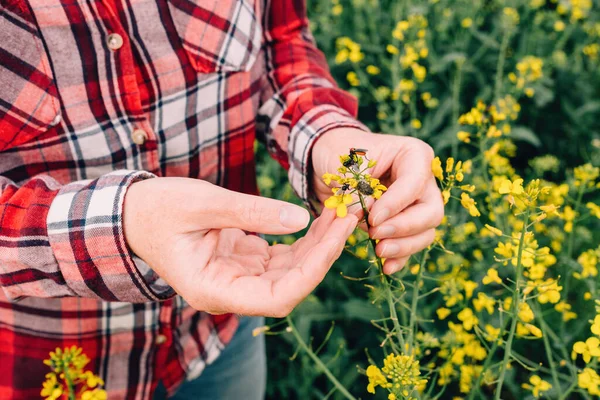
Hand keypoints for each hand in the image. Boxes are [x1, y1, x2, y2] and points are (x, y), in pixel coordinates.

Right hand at [124, 178, 356, 316]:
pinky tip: (319, 217)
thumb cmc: (157, 209)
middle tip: (349, 215)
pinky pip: (281, 257)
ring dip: (317, 244)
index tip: (337, 236)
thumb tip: (301, 219)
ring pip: (291, 271)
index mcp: (214, 290)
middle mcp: (230, 291)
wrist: (132, 213)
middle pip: (291, 285)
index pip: (277, 296)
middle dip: (324, 253)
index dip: (313, 271)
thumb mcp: (203, 203)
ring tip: (339, 211)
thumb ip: (252, 212)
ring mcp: (238, 278)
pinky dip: (302, 239)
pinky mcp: (243, 261)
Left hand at [311, 129, 443, 273]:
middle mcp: (422, 180)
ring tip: (379, 251)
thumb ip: (357, 188)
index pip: (415, 183)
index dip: (396, 204)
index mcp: (413, 155)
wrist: (329, 161)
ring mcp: (416, 203)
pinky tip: (386, 267)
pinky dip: (400, 257)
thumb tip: (366, 215)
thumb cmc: (339, 152)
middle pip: (430, 211)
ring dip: (403, 246)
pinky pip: (411, 244)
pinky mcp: (405, 223)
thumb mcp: (345, 164)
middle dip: (404, 228)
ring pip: (425, 232)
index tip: (373, 219)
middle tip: (375, 235)